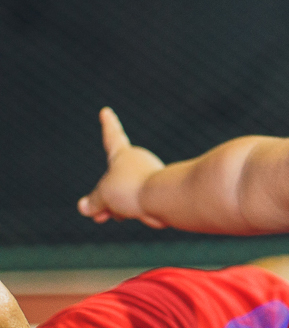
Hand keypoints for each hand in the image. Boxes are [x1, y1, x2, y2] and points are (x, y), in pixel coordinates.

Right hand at [77, 108, 166, 227]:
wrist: (164, 200)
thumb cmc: (133, 189)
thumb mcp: (103, 194)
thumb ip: (93, 200)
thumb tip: (86, 207)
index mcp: (123, 154)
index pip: (112, 136)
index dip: (108, 125)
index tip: (106, 111)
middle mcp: (136, 163)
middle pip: (111, 180)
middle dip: (102, 198)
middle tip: (98, 214)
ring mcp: (146, 178)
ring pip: (121, 195)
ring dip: (112, 208)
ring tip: (113, 215)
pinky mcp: (154, 194)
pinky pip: (134, 203)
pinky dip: (126, 212)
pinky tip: (127, 216)